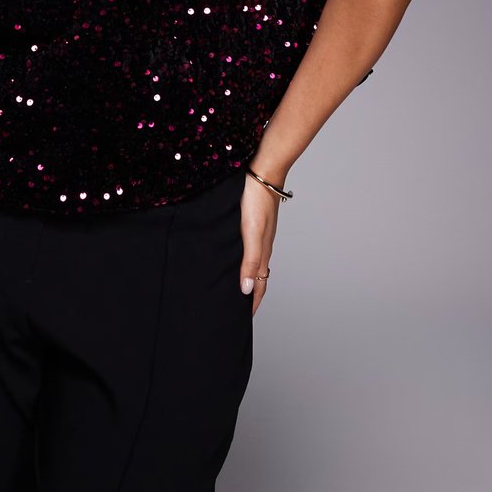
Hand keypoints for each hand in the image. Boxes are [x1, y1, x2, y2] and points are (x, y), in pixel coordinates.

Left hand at [238, 172, 281, 315]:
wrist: (262, 172)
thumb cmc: (258, 201)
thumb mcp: (252, 233)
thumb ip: (250, 260)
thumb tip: (246, 289)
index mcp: (262, 251)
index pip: (259, 284)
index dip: (252, 302)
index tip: (244, 319)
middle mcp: (261, 245)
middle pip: (256, 276)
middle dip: (248, 293)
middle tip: (235, 307)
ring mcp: (256, 233)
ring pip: (250, 261)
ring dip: (243, 276)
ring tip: (231, 286)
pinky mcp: (250, 222)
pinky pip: (245, 247)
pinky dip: (239, 258)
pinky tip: (229, 255)